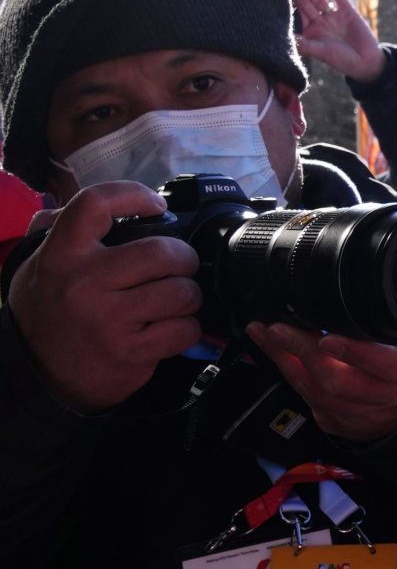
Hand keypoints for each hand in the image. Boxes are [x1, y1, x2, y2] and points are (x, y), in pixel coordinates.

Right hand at [5, 183, 203, 410]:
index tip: (156, 205)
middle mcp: (84, 283)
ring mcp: (109, 320)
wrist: (36, 374)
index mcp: (61, 254)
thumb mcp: (38, 264)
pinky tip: (169, 327)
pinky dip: (186, 328)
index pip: (96, 204)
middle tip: (178, 264)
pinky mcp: (131, 352)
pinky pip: (184, 329)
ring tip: (173, 299)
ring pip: (182, 292)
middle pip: (162, 252)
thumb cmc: (46, 312)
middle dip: (183, 257)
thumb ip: (62, 229)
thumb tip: (109, 203)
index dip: (134, 194)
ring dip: (188, 295)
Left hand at [246, 324, 396, 444]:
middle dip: (302, 353)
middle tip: (278, 330)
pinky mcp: (340, 424)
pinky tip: (278, 356)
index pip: (386, 365)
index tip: (327, 339)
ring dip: (285, 362)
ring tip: (266, 336)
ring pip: (316, 393)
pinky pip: (309, 401)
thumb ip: (389, 318)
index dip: (354, 354)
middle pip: (338, 382)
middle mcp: (388, 398)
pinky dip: (291, 375)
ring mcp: (362, 416)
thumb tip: (355, 289)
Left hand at [291, 0, 386, 83]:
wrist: (366, 61)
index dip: (293, 10)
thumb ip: (305, 45)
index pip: (299, 18)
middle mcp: (320, 23)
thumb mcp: (321, 53)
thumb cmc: (342, 60)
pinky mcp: (348, 12)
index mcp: (311, 32)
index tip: (287, 4)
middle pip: (308, 7)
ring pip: (321, 1)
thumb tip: (288, 38)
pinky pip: (341, 0)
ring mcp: (333, 16)